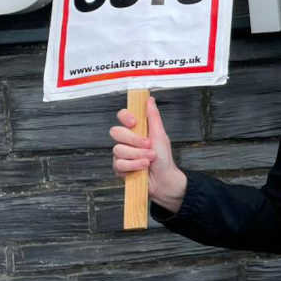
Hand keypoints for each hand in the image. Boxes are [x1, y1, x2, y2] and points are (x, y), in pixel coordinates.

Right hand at [109, 97, 186, 212]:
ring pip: (118, 149)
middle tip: (148, 145)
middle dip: (134, 140)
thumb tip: (149, 100)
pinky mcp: (119, 168)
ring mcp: (122, 154)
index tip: (134, 122)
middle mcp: (127, 141)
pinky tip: (143, 166)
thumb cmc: (164, 159)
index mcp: (136, 130)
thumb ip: (153, 117)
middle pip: (116, 132)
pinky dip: (134, 165)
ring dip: (138, 154)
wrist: (164, 180)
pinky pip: (119, 163)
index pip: (122, 117)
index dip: (125, 117)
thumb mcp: (160, 135)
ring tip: (150, 159)